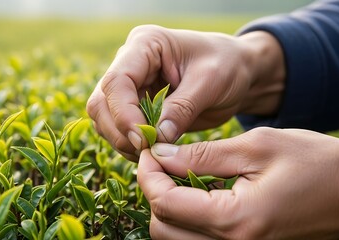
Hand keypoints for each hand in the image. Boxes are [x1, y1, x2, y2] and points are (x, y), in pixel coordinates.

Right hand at [87, 25, 284, 160]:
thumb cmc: (227, 66)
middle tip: (148, 151)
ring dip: (122, 141)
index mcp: (145, 44)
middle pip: (102, 102)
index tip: (145, 139)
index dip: (124, 114)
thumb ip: (182, 108)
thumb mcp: (211, 82)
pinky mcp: (135, 105)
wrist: (237, 71)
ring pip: (104, 118)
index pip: (117, 81)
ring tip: (151, 154)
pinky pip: (118, 129)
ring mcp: (130, 85)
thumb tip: (156, 139)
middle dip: (121, 131)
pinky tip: (151, 152)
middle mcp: (130, 63)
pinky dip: (129, 145)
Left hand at [137, 127, 338, 238]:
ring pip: (175, 238)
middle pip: (163, 228)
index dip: (148, 173)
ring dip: (168, 205)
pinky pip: (199, 239)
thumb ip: (204, 154)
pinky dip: (188, 215)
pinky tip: (199, 189)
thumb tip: (161, 154)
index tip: (149, 149)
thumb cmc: (318, 163)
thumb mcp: (257, 147)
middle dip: (153, 191)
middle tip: (162, 160)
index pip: (165, 203)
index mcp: (236, 220)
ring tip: (178, 172)